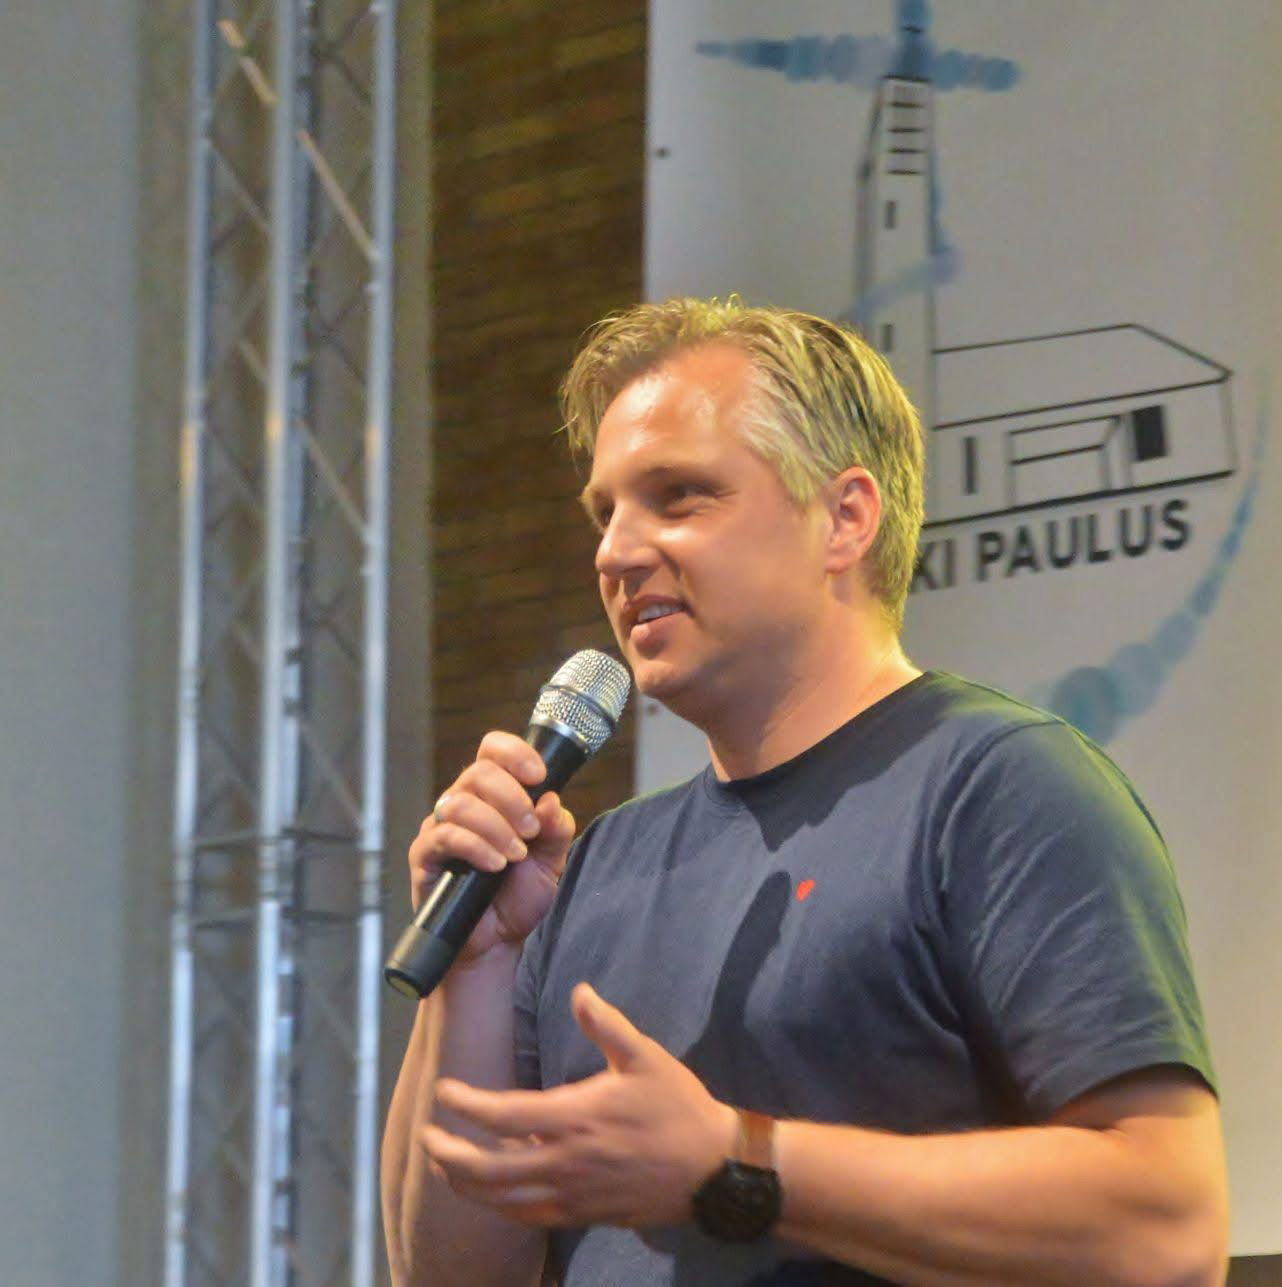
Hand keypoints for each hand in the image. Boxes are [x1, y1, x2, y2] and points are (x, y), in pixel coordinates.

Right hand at [408, 731, 576, 963]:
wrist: (497, 942)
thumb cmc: (519, 896)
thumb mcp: (552, 862)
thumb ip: (556, 830)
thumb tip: (550, 799)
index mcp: (494, 795)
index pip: (493, 751)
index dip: (515, 753)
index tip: (539, 775)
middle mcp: (463, 803)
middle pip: (478, 771)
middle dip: (512, 798)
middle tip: (530, 830)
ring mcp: (440, 827)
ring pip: (460, 802)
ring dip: (496, 826)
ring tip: (515, 855)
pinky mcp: (425, 855)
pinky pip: (445, 836)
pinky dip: (476, 847)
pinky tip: (495, 865)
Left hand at [422, 983, 736, 1228]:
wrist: (712, 1169)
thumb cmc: (677, 1108)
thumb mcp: (645, 1056)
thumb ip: (606, 1023)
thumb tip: (578, 990)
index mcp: (574, 1117)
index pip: (501, 1115)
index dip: (465, 1104)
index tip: (443, 1091)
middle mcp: (564, 1162)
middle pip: (488, 1168)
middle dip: (449, 1153)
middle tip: (427, 1136)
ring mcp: (573, 1194)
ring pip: (503, 1200)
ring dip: (467, 1184)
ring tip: (446, 1166)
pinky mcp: (585, 1214)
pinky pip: (529, 1217)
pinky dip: (501, 1207)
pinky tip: (492, 1194)